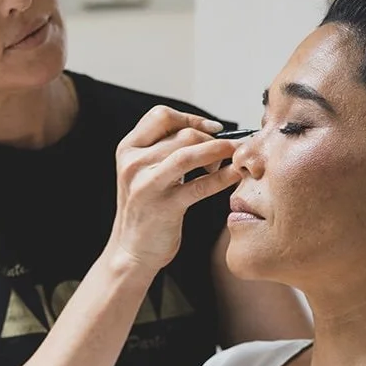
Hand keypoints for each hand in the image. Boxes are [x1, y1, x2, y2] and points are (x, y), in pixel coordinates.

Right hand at [109, 105, 239, 273]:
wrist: (132, 250)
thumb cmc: (146, 208)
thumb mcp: (144, 171)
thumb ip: (164, 149)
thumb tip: (208, 130)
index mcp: (128, 149)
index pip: (161, 116)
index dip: (191, 118)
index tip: (214, 128)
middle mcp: (133, 163)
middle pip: (181, 134)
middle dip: (211, 139)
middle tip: (228, 150)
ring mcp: (146, 185)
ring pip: (189, 153)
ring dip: (219, 151)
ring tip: (237, 156)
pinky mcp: (164, 207)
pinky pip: (200, 185)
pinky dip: (223, 177)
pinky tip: (236, 175)